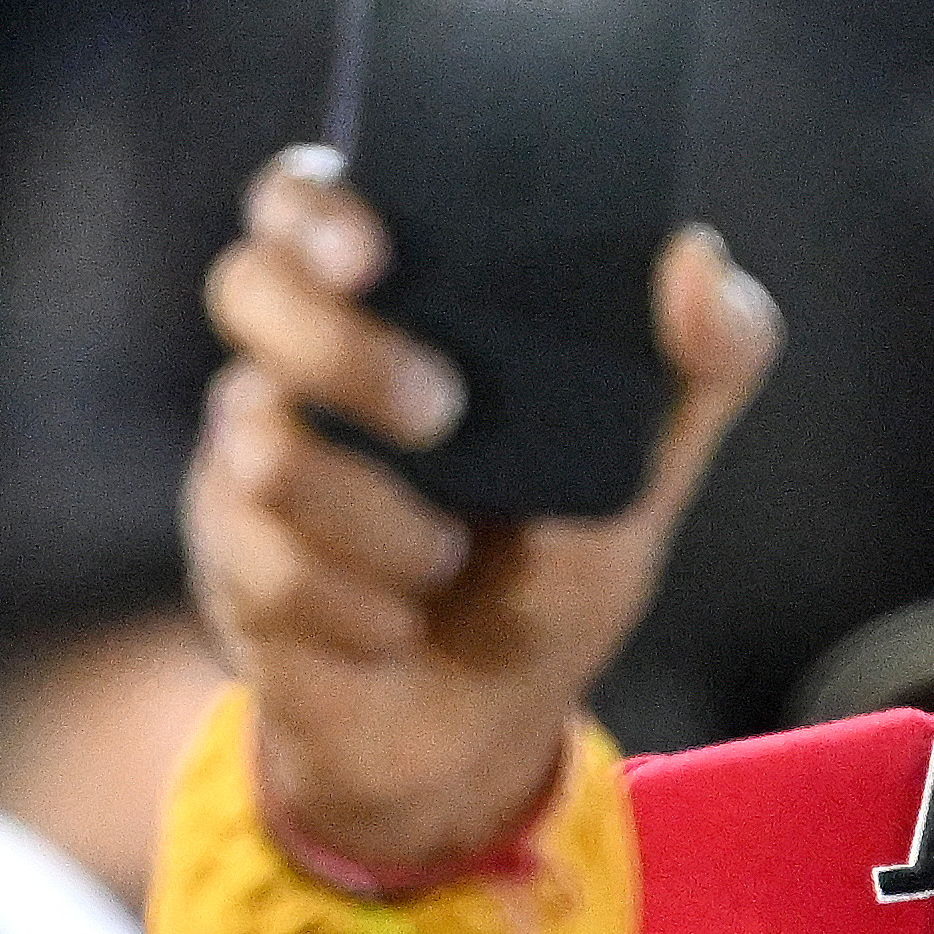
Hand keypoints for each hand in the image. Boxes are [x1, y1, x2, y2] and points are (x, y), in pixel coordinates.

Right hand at [185, 151, 780, 883]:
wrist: (479, 734)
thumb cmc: (548, 575)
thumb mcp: (646, 477)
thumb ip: (701, 367)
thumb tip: (697, 259)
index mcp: (397, 309)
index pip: (308, 198)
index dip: (317, 207)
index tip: (375, 252)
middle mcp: (304, 365)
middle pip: (248, 288)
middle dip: (343, 352)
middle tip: (443, 413)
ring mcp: (253, 459)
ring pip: (264, 445)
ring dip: (386, 525)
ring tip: (446, 560)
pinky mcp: (232, 561)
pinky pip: (276, 568)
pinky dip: (365, 610)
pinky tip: (395, 624)